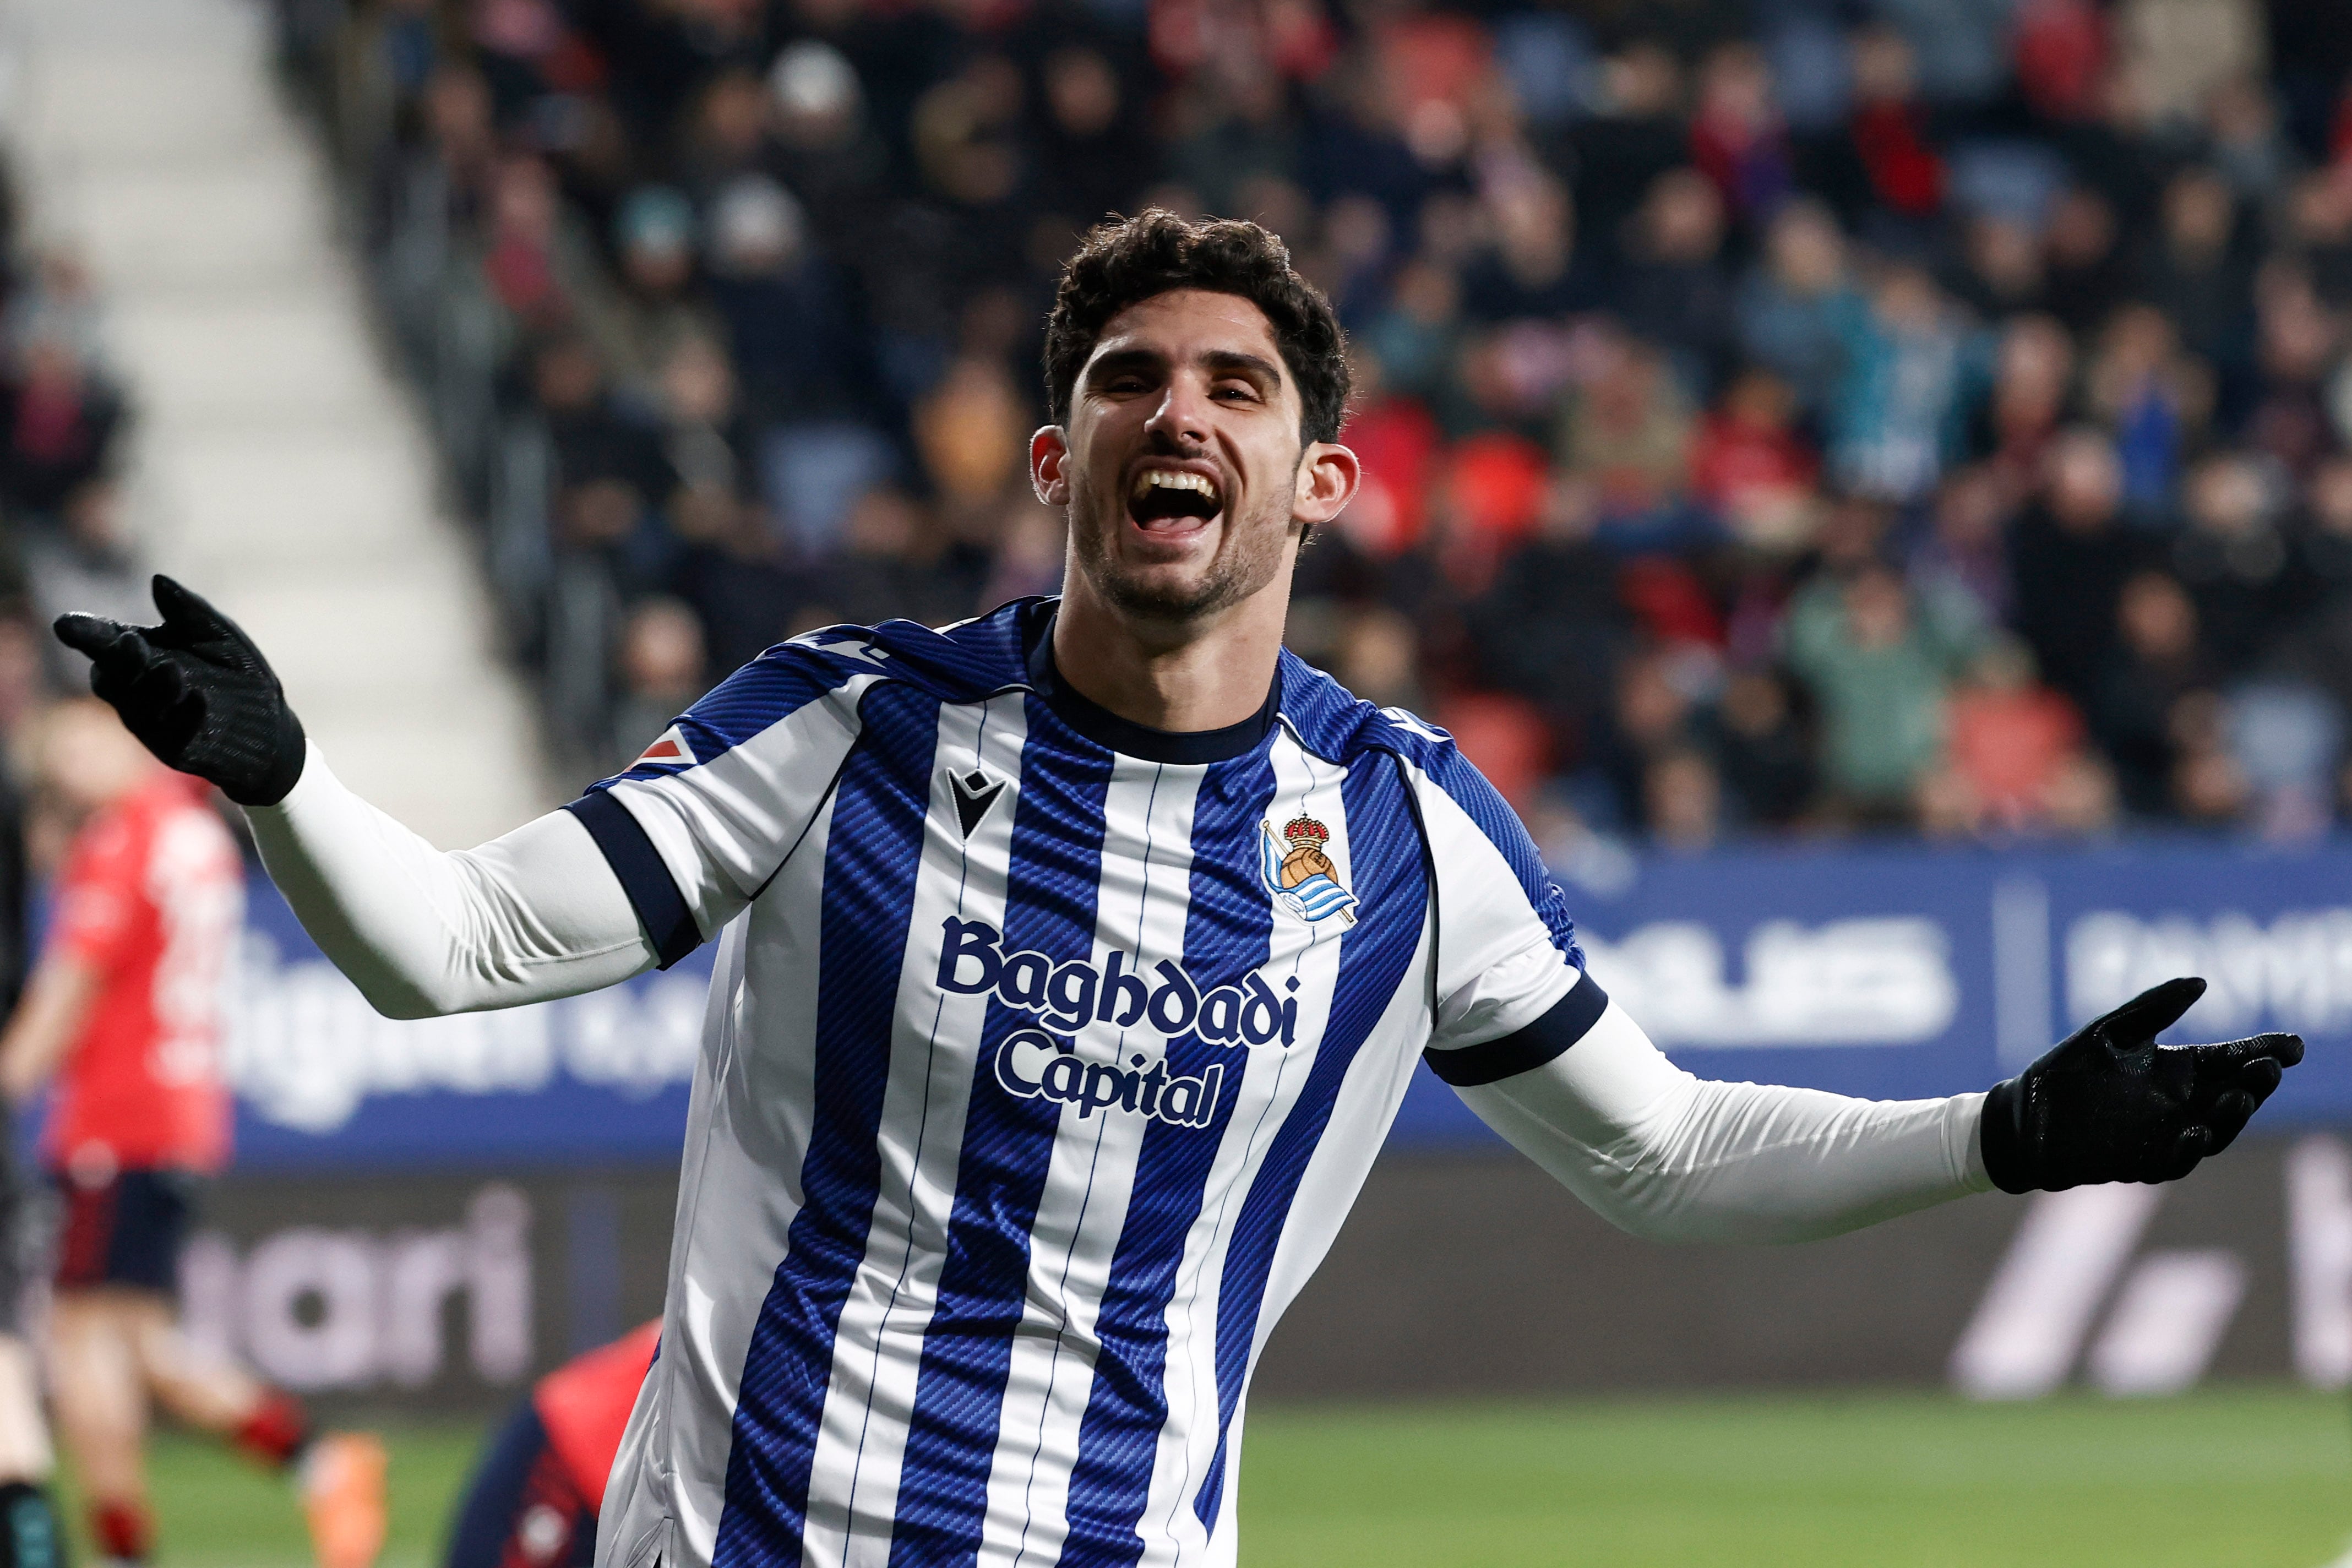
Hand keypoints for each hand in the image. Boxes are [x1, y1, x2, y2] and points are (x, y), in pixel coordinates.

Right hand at [52, 575, 306, 806]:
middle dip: (116, 660)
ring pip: (136, 706)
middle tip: (129, 642)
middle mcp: (137, 688)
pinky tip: (198, 700)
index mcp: (141, 654)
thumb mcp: (220, 636)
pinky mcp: (175, 748)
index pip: (104, 642)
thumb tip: (158, 580)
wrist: (270, 726)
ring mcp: (153, 720)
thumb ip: (190, 611)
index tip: (66, 624)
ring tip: (172, 669)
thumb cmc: (237, 673)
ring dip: (151, 687)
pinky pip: (173, 733)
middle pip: (110, 676)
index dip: (84, 633)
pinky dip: (184, 715)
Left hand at [1981, 977, 2301, 1192]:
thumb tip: (2201, 981)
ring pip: (2216, 1131)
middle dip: (2257, 1083)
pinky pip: (2174, 1161)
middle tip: (2268, 1067)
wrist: (2023, 1116)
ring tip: (2240, 1096)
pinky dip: (2188, 1150)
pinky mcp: (2142, 1161)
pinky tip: (2195, 1133)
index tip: (2292, 1044)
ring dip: (2232, 1117)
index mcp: (2178, 1069)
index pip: (2231, 1059)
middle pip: (2234, 1095)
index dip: (2264, 1051)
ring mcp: (2165, 1135)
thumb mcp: (2109, 1031)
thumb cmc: (2066, 1071)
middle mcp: (2181, 1103)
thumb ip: (2152, 1008)